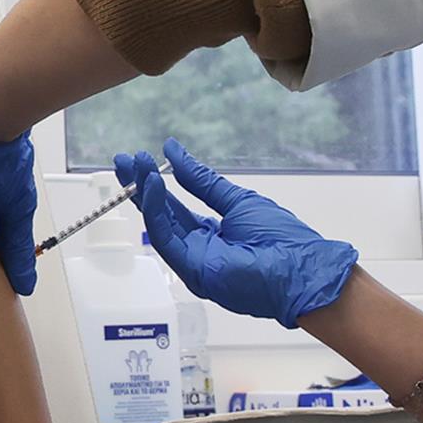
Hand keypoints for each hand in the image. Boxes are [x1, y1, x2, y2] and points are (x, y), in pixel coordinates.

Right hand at [113, 138, 358, 327]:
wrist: (299, 270)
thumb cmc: (280, 237)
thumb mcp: (236, 200)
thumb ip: (201, 180)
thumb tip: (174, 151)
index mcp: (212, 233)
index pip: (176, 207)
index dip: (158, 183)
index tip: (143, 160)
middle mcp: (197, 247)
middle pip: (161, 214)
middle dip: (141, 186)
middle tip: (123, 160)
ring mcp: (192, 260)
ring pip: (159, 224)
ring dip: (143, 194)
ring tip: (132, 166)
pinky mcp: (190, 269)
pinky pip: (166, 237)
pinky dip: (155, 211)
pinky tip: (151, 185)